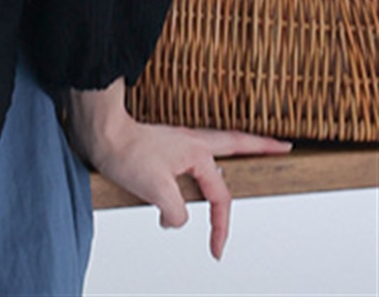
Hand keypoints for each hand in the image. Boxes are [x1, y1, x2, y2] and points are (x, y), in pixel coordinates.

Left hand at [66, 78, 291, 258]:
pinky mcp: (163, 145)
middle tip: (283, 145)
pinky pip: (193, 154)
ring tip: (251, 150)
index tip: (216, 251)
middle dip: (261, 146)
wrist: (98, 131)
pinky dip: (203, 162)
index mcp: (196, 152)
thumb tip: (175, 221)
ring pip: (215, 146)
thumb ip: (176, 213)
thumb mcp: (156, 191)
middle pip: (235, 143)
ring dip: (235, 148)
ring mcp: (177, 141)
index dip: (221, 228)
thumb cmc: (125, 153)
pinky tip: (201, 167)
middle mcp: (192, 142)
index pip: (220, 198)